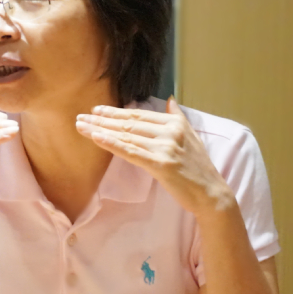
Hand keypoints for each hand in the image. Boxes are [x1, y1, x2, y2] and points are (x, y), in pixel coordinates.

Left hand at [75, 96, 234, 216]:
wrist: (211, 193)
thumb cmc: (198, 168)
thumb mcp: (191, 136)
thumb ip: (178, 117)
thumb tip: (170, 100)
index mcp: (175, 123)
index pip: (138, 115)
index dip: (115, 112)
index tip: (97, 110)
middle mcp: (170, 131)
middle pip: (129, 123)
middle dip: (102, 119)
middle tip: (82, 116)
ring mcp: (165, 147)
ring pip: (126, 136)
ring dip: (100, 130)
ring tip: (81, 126)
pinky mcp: (160, 164)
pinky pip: (130, 152)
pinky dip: (112, 143)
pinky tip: (96, 138)